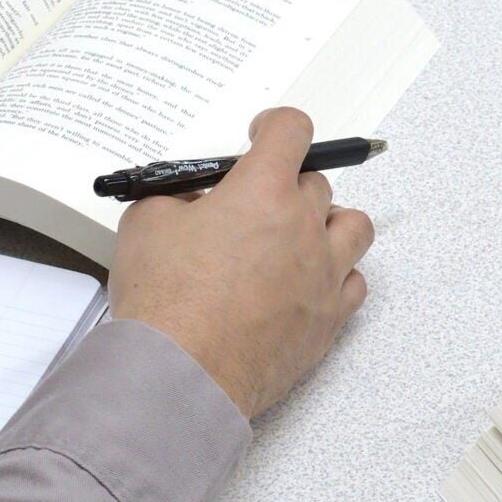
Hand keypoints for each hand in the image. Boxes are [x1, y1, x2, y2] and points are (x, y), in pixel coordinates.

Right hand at [107, 108, 374, 418]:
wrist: (181, 374)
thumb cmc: (165, 303)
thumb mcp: (147, 223)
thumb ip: (176, 197)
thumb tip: (190, 200)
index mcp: (264, 191)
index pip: (293, 131)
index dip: (276, 127)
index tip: (264, 135)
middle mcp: (304, 226)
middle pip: (317, 183)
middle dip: (287, 186)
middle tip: (257, 204)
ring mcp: (324, 274)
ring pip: (353, 227)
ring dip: (329, 224)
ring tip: (298, 237)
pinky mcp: (329, 320)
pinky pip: (354, 283)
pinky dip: (337, 276)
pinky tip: (309, 282)